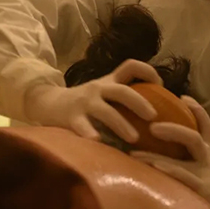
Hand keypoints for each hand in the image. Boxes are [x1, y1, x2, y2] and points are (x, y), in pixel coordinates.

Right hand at [26, 59, 162, 142]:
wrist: (47, 103)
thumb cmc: (84, 103)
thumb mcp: (104, 93)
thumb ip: (123, 97)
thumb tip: (158, 113)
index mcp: (109, 81)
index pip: (131, 66)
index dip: (148, 71)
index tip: (161, 85)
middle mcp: (99, 89)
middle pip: (123, 91)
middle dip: (140, 103)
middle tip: (153, 117)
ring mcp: (84, 103)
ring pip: (106, 111)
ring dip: (122, 124)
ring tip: (135, 139)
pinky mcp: (71, 117)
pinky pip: (82, 126)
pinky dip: (90, 134)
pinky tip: (98, 142)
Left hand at [131, 96, 209, 208]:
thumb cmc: (193, 194)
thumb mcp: (190, 173)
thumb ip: (177, 157)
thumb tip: (145, 137)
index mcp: (204, 155)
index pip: (206, 127)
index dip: (197, 110)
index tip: (182, 96)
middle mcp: (207, 162)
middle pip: (196, 137)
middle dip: (174, 129)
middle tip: (151, 127)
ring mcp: (205, 176)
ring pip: (189, 156)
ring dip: (164, 149)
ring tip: (136, 153)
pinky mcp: (201, 191)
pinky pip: (184, 178)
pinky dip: (167, 171)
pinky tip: (150, 169)